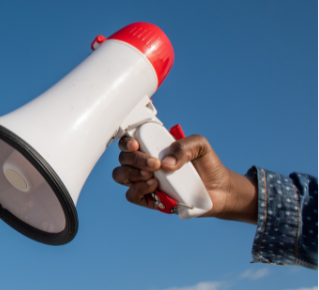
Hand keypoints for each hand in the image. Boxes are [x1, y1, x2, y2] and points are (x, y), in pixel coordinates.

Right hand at [112, 134, 257, 223]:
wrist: (221, 190)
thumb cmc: (208, 165)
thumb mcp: (199, 146)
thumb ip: (183, 146)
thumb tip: (165, 163)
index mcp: (152, 148)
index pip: (128, 142)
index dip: (126, 142)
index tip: (137, 145)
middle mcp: (144, 164)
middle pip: (123, 159)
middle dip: (136, 160)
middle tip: (156, 164)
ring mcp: (144, 181)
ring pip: (120, 175)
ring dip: (132, 174)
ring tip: (154, 176)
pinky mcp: (149, 199)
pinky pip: (131, 195)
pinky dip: (138, 190)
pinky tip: (154, 186)